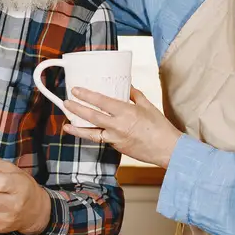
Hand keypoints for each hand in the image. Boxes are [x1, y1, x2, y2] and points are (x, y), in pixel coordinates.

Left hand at [63, 86, 181, 167]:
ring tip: (66, 124)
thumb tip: (126, 85)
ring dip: (77, 128)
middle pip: (92, 116)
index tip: (76, 90)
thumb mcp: (147, 106)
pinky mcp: (117, 147)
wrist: (167, 149)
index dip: (86, 95)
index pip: (101, 101)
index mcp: (126, 112)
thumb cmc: (160, 127)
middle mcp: (118, 125)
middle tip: (66, 102)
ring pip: (91, 133)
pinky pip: (101, 140)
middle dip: (76, 109)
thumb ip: (134, 95)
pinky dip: (91, 136)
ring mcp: (116, 138)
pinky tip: (84, 133)